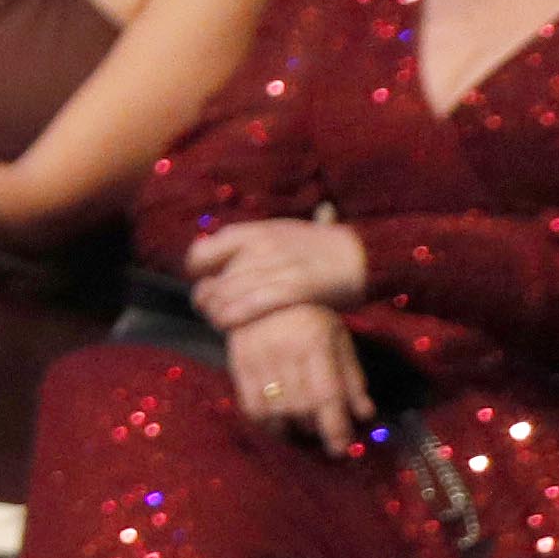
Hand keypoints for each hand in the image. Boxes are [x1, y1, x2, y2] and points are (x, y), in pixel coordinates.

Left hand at [186, 216, 369, 329]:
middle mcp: (262, 247)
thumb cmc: (315, 247)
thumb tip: (206, 257)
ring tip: (217, 321)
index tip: (200, 281)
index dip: (196, 271)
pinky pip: (253, 305)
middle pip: (216, 280)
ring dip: (216, 312)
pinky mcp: (296, 288)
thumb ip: (244, 244)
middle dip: (205, 299)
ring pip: (229, 294)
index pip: (204, 252)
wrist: (362, 254)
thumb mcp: (276, 233)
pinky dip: (234, 317)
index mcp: (254, 232)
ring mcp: (279, 267)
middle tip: (207, 309)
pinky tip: (227, 325)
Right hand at [225, 299, 363, 444]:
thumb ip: (352, 377)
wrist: (263, 291)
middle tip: (324, 437)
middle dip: (314, 429)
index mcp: (316, 343)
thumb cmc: (309, 316)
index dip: (334, 427)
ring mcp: (258, 357)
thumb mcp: (339, 339)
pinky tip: (276, 422)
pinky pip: (249, 404)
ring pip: (273, 409)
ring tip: (300, 430)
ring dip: (288, 428)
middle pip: (299, 406)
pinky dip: (264, 421)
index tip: (340, 449)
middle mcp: (285, 351)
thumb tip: (364, 415)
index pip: (326, 394)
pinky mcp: (238, 363)